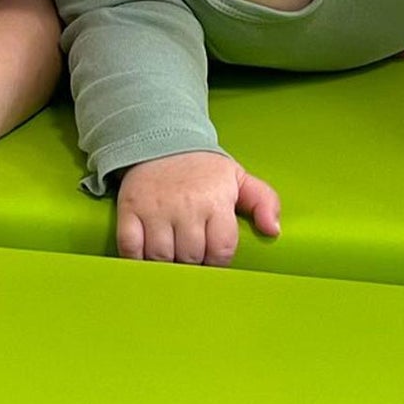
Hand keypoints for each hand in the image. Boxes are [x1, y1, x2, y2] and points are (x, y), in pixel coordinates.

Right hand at [115, 151, 281, 265]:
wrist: (159, 139)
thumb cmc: (202, 168)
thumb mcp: (237, 177)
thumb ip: (263, 200)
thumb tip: (273, 230)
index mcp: (215, 200)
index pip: (221, 251)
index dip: (218, 260)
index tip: (213, 257)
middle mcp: (186, 206)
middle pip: (191, 257)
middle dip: (193, 263)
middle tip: (192, 255)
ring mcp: (155, 209)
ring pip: (161, 258)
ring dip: (167, 264)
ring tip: (172, 256)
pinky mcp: (130, 210)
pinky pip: (131, 249)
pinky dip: (136, 259)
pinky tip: (146, 255)